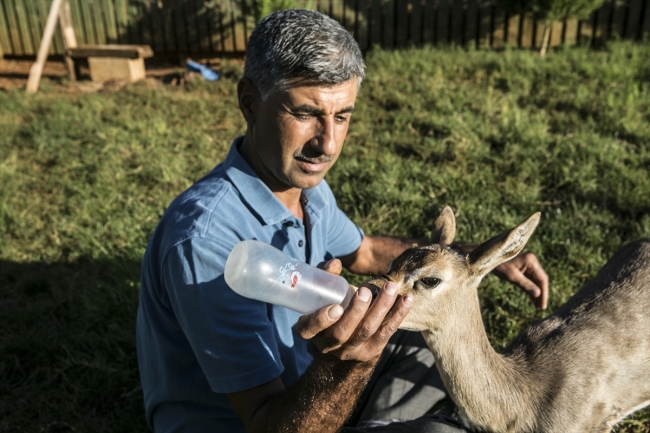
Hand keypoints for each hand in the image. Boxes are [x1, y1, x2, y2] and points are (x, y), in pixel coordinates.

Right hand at [295, 259, 411, 362]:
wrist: (342, 341)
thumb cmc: (328, 306)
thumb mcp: (321, 294)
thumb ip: (325, 277)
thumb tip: (335, 263)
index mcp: (310, 331)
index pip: (310, 329)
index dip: (322, 320)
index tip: (336, 307)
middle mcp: (329, 345)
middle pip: (343, 332)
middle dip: (356, 311)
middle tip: (365, 291)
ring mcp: (351, 350)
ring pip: (367, 330)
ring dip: (381, 308)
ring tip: (390, 288)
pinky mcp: (372, 350)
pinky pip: (386, 333)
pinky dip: (398, 315)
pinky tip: (407, 299)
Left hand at [493, 252, 548, 309]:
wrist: (487, 257)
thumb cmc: (499, 265)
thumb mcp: (512, 276)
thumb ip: (526, 285)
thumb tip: (538, 295)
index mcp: (531, 261)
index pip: (542, 279)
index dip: (544, 293)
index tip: (543, 305)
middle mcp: (532, 261)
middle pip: (540, 279)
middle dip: (541, 294)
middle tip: (540, 308)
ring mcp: (528, 263)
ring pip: (536, 280)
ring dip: (536, 292)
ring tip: (537, 306)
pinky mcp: (523, 266)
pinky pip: (530, 278)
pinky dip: (531, 287)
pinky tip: (532, 298)